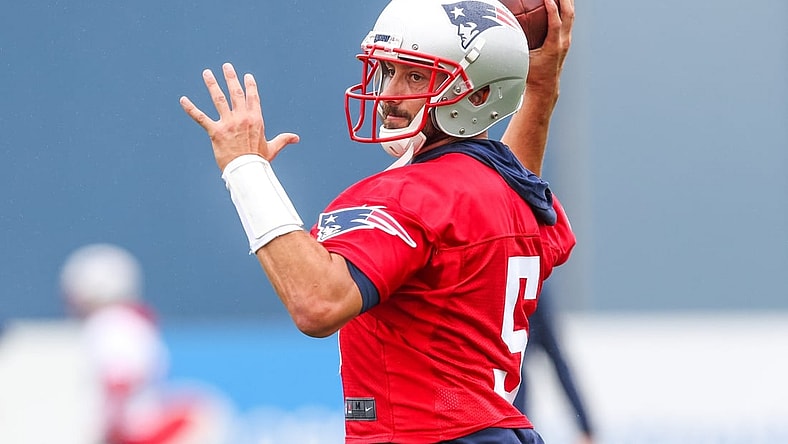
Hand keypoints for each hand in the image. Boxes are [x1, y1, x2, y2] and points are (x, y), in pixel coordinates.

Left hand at [179, 62, 298, 170]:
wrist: (247, 170)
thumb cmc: (259, 161)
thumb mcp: (273, 148)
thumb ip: (283, 140)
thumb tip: (296, 138)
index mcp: (256, 119)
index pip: (253, 97)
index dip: (250, 85)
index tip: (246, 76)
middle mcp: (242, 117)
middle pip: (235, 93)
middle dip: (231, 78)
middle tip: (226, 66)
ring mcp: (228, 123)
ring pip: (218, 99)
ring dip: (212, 84)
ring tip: (207, 73)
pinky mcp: (215, 131)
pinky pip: (200, 117)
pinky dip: (191, 108)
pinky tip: (183, 100)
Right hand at [526, 0, 574, 94]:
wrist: (545, 87)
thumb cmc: (533, 75)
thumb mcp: (522, 59)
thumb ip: (517, 45)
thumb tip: (505, 33)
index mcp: (554, 46)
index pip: (556, 23)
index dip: (552, 8)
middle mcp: (563, 42)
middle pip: (569, 14)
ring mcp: (566, 41)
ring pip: (571, 16)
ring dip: (567, 2)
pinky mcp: (565, 41)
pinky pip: (567, 20)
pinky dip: (564, 9)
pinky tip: (558, 3)